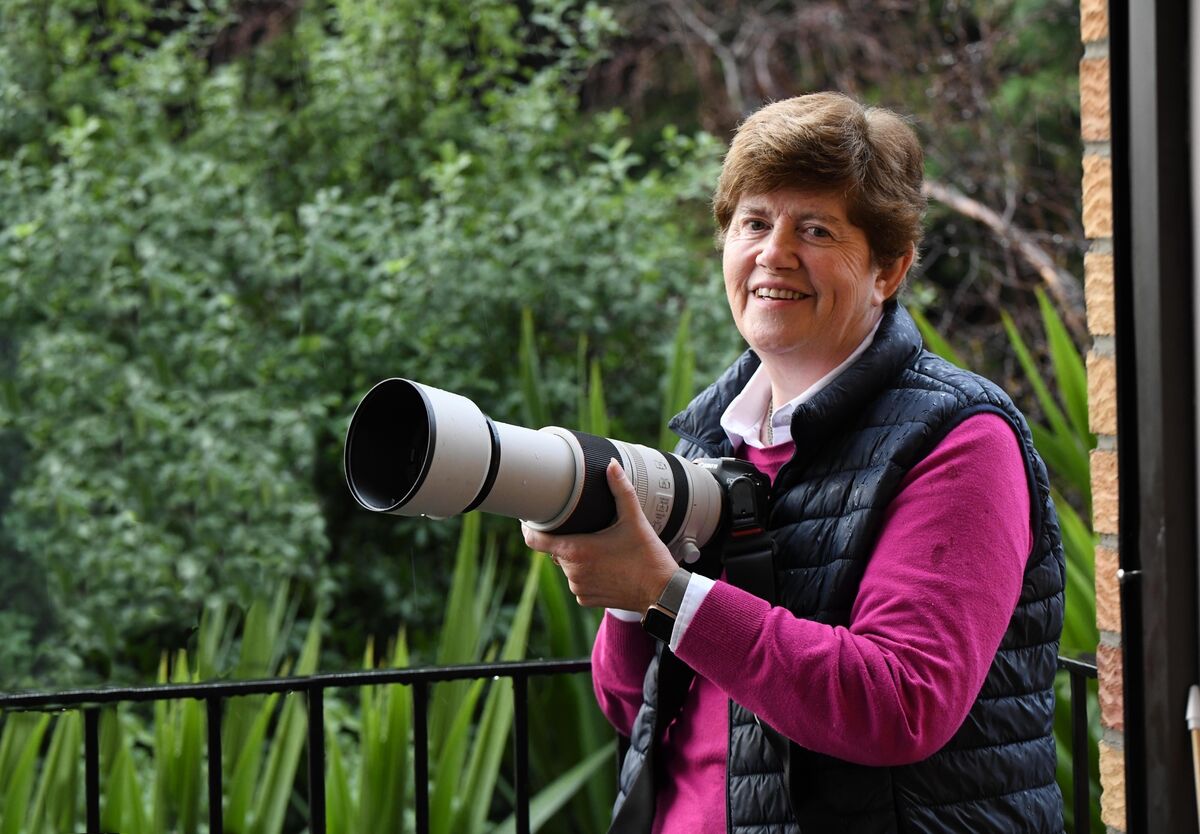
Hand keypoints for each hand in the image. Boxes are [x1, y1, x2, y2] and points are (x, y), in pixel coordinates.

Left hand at [522, 459, 678, 611]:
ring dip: (578, 556)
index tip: (531, 519)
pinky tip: (606, 566)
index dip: (530, 528)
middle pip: (556, 550)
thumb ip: (620, 490)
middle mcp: (572, 572)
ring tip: (602, 549)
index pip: (535, 540)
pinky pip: (578, 581)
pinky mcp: (587, 599)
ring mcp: (578, 587)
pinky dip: (587, 573)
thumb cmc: (648, 556)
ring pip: (568, 565)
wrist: (662, 591)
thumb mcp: (634, 519)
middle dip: (567, 539)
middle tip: (587, 530)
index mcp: (575, 551)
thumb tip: (612, 466)